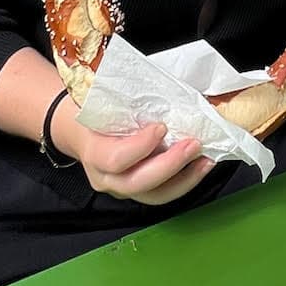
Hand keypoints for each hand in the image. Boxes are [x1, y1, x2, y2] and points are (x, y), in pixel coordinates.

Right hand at [68, 115, 214, 205]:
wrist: (80, 132)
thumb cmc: (91, 113)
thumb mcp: (99, 104)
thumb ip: (122, 101)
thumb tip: (157, 90)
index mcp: (93, 153)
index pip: (116, 159)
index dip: (141, 146)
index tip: (161, 127)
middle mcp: (106, 178)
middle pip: (139, 182)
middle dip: (170, 164)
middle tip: (192, 144)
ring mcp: (122, 188)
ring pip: (155, 195)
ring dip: (186, 178)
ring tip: (206, 160)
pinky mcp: (138, 191)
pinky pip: (162, 193)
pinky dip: (185, 180)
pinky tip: (201, 166)